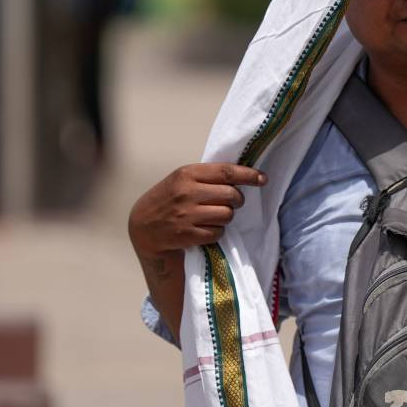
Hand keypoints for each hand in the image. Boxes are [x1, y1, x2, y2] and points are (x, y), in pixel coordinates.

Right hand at [128, 163, 266, 256]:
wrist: (143, 227)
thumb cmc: (169, 199)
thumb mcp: (182, 180)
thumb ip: (207, 176)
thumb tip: (244, 175)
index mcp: (187, 173)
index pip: (226, 172)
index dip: (249, 175)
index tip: (263, 179)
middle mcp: (187, 193)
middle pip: (232, 195)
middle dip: (238, 200)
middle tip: (232, 202)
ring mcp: (187, 215)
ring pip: (227, 215)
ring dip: (226, 217)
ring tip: (214, 215)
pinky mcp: (188, 235)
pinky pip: (218, 232)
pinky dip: (216, 232)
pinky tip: (204, 228)